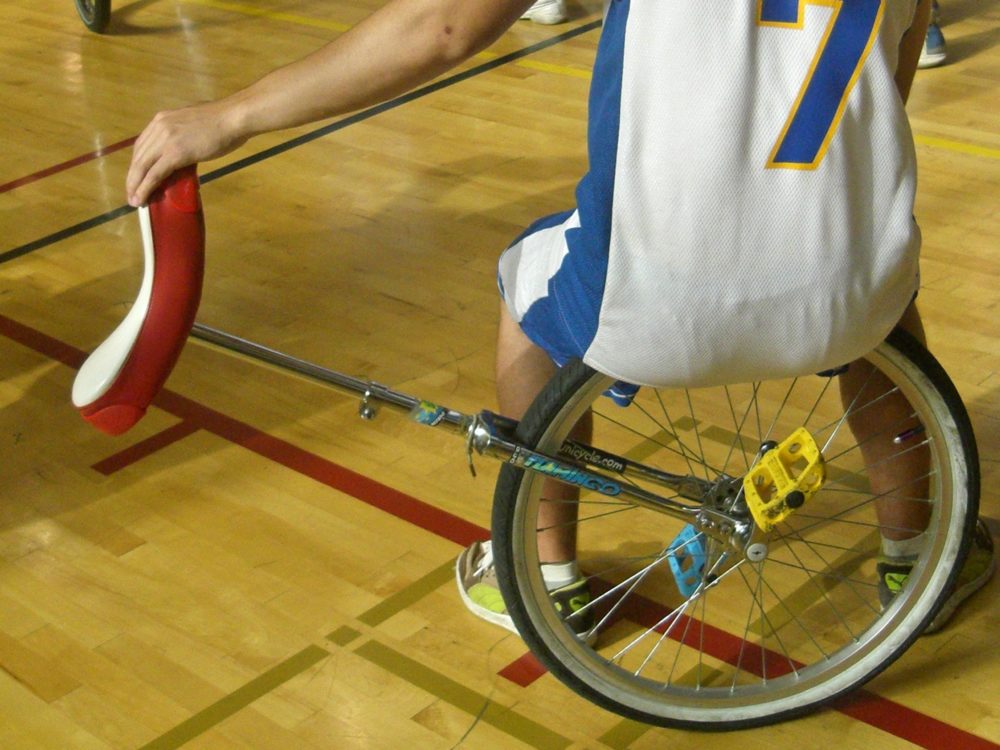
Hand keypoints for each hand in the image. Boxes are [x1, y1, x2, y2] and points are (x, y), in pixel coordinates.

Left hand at [126, 100, 247, 206]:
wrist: (233, 118)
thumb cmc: (222, 121)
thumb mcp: (193, 124)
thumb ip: (183, 134)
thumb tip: (185, 148)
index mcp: (162, 119)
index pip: (142, 145)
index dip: (136, 164)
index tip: (136, 178)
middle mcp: (158, 127)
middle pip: (138, 156)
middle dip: (132, 178)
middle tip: (131, 194)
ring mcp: (166, 139)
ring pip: (142, 166)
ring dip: (136, 186)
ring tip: (134, 201)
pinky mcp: (175, 153)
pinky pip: (155, 173)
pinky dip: (146, 188)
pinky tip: (142, 198)